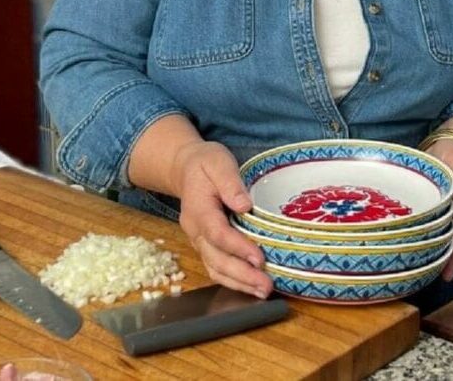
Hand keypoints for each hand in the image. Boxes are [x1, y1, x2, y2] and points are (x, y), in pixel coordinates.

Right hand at [170, 140, 271, 298]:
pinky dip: (234, 281)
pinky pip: (217, 268)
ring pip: (215, 268)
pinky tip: (252, 287)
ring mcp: (199, 241)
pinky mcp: (206, 247)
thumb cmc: (205, 163)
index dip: (238, 247)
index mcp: (198, 209)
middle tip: (266, 285)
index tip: (259, 258)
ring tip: (263, 291)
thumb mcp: (217, 162)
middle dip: (242, 275)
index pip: (217, 233)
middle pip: (216, 258)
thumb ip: (230, 182)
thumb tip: (245, 205)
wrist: (185, 169)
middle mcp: (195, 230)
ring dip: (239, 283)